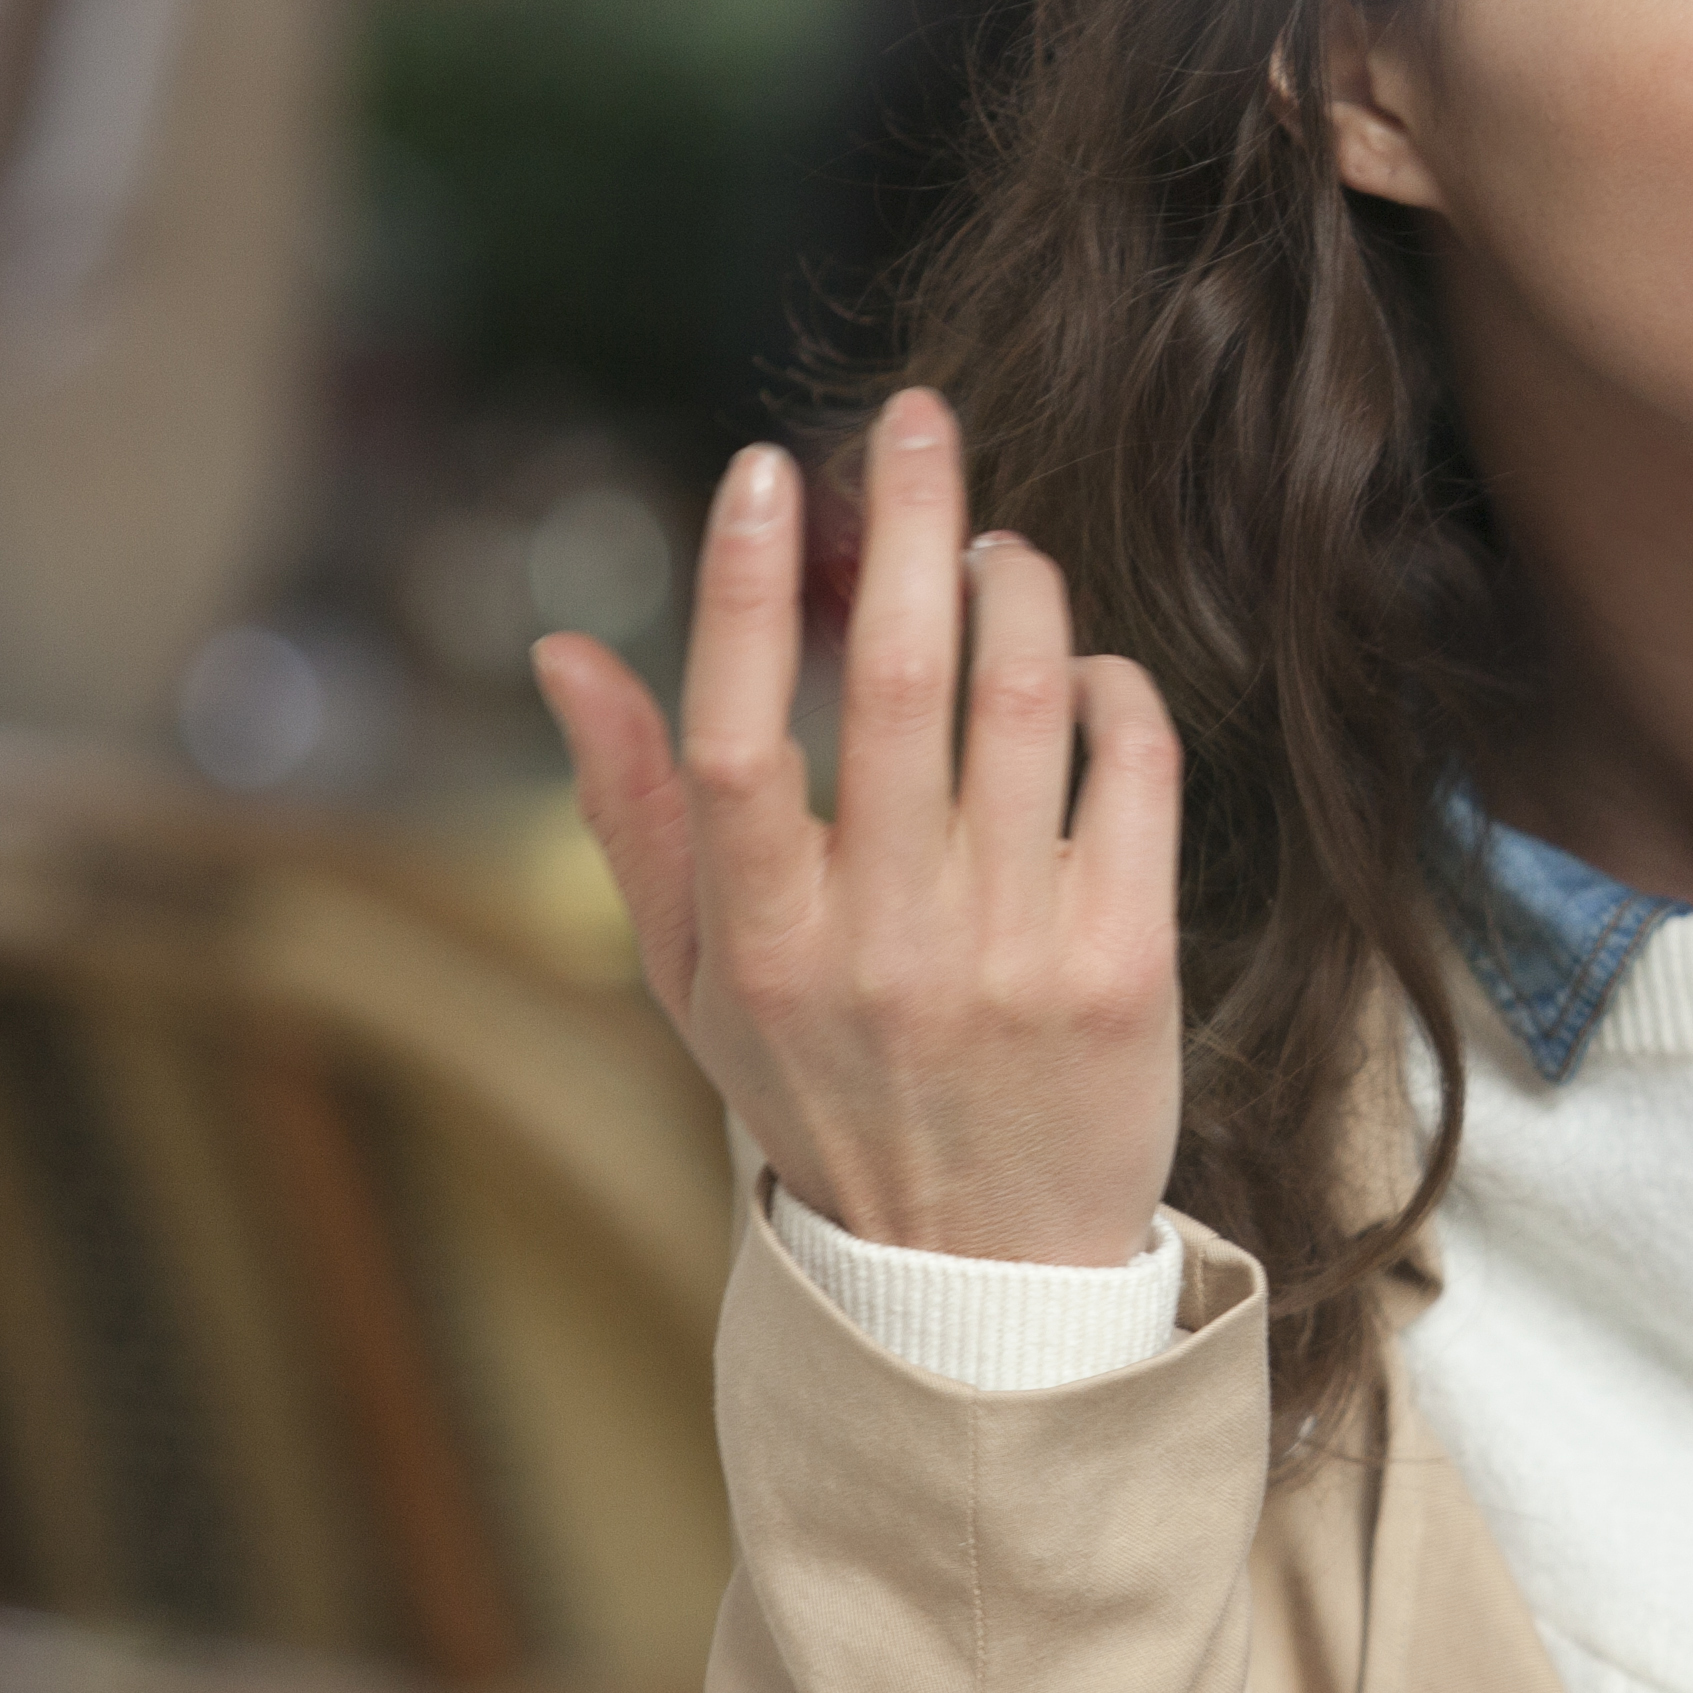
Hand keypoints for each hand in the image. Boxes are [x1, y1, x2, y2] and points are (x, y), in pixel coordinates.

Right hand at [531, 390, 1185, 1265]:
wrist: (985, 1273)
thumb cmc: (827, 1094)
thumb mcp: (700, 981)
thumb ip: (633, 813)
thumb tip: (561, 650)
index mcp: (761, 941)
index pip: (732, 733)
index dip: (742, 588)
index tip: (766, 465)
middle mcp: (882, 944)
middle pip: (892, 680)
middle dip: (908, 519)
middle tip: (918, 419)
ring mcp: (1011, 956)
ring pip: (1026, 700)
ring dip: (1018, 586)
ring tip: (1000, 548)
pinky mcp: (1125, 968)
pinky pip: (1130, 766)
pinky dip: (1111, 685)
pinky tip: (1081, 667)